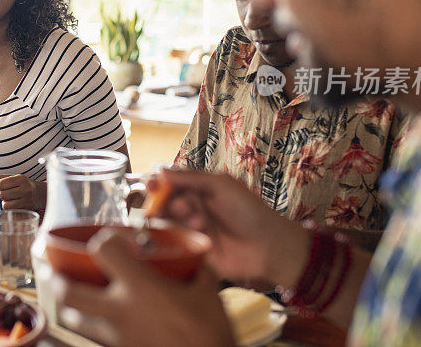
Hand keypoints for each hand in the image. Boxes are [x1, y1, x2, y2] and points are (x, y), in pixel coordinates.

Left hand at [0, 174, 42, 209]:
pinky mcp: (26, 210)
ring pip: (5, 205)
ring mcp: (26, 201)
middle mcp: (25, 189)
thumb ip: (1, 178)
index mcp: (21, 179)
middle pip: (2, 195)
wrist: (40, 194)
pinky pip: (10, 211)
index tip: (2, 187)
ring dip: (5, 203)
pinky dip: (9, 209)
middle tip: (7, 194)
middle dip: (2, 195)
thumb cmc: (24, 185)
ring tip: (11, 200)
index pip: (1, 184)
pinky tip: (15, 205)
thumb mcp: (15, 178)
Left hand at [52, 228, 235, 346]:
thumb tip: (192, 256)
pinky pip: (94, 338)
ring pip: (74, 320)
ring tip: (73, 297)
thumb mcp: (207, 292)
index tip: (115, 238)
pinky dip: (91, 327)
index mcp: (140, 288)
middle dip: (56, 278)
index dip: (106, 238)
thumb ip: (194, 268)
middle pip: (69, 292)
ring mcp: (116, 337)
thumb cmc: (211, 333)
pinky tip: (101, 322)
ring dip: (70, 306)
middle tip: (54, 270)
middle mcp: (120, 312)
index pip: (103, 249)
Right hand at [157, 168, 310, 286]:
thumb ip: (191, 178)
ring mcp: (192, 230)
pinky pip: (176, 243)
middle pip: (165, 203)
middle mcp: (193, 209)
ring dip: (180, 219)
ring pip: (169, 222)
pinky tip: (201, 235)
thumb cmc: (250, 211)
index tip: (151, 185)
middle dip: (168, 203)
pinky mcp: (193, 251)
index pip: (170, 185)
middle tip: (184, 207)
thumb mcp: (221, 185)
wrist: (269, 246)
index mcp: (199, 190)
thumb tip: (161, 171)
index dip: (158, 184)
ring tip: (199, 221)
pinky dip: (183, 237)